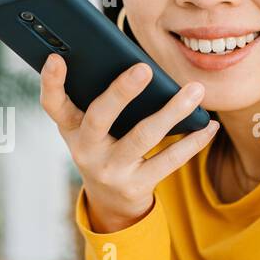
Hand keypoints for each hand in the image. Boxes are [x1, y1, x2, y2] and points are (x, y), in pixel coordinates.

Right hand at [40, 54, 218, 232]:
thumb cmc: (105, 146)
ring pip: (143, 136)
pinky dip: (193, 141)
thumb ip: (102, 100)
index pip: (53, 104)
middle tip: (145, 68)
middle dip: (121, 91)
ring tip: (195, 90)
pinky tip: (208, 125)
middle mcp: (85, 150)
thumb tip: (143, 68)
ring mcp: (109, 170)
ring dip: (172, 111)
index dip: (51, 82)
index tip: (55, 57)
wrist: (111, 202)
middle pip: (100, 116)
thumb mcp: (92, 128)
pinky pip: (168, 160)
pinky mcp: (135, 186)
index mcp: (71, 128)